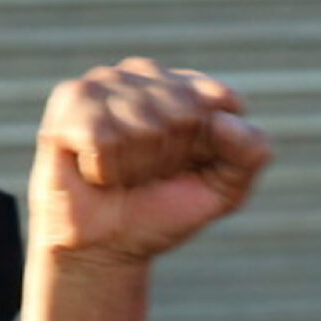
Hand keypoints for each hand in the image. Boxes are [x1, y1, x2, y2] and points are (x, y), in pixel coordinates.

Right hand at [27, 58, 271, 266]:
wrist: (106, 247)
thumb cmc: (163, 210)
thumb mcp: (225, 190)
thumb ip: (250, 154)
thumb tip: (224, 120)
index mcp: (190, 86)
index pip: (224, 101)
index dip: (210, 149)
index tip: (190, 166)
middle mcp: (147, 73)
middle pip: (184, 115)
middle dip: (170, 159)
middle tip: (149, 174)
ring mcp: (107, 81)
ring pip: (143, 127)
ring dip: (135, 167)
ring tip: (122, 173)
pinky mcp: (70, 99)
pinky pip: (103, 138)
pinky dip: (104, 170)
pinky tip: (95, 170)